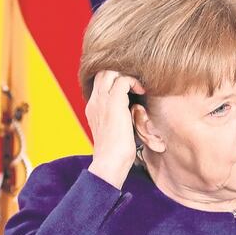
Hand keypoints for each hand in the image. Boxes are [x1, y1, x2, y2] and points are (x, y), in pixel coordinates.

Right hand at [85, 70, 144, 188]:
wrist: (110, 163)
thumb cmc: (116, 154)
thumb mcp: (115, 131)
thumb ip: (119, 118)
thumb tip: (133, 113)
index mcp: (93, 108)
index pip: (99, 82)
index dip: (114, 79)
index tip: (131, 88)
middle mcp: (95, 101)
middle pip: (102, 72)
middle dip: (120, 72)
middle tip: (136, 84)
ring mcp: (102, 101)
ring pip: (110, 72)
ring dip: (126, 76)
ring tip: (139, 88)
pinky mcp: (113, 103)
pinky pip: (122, 80)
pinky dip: (133, 82)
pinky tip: (142, 92)